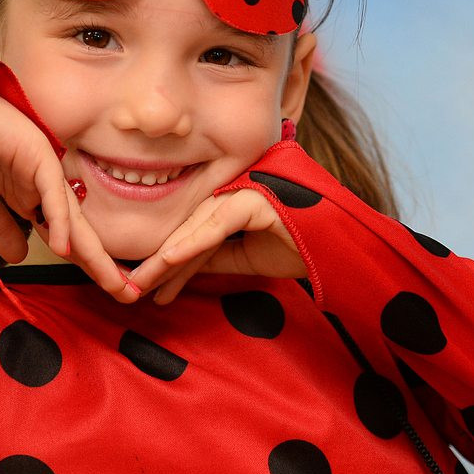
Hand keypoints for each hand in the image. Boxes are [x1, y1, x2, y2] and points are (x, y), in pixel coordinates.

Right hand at [0, 88, 136, 301]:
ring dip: (95, 254)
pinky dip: (58, 221)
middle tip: (130, 294)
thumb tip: (18, 258)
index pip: (69, 238)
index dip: (88, 264)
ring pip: (75, 220)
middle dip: (105, 267)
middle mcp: (49, 188)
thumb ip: (2, 229)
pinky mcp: (39, 157)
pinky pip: (52, 193)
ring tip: (115, 282)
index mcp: (36, 198)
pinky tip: (63, 248)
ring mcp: (47, 172)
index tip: (108, 289)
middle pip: (82, 234)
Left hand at [128, 189, 305, 303]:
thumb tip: (178, 265)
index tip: (147, 284)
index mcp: (233, 197)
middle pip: (189, 226)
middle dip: (160, 260)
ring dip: (168, 256)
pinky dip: (192, 242)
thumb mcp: (247, 257)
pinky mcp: (254, 198)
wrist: (340, 251)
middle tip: (133, 286)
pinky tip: (168, 259)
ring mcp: (244, 188)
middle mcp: (235, 187)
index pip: (193, 229)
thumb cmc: (300, 247)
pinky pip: (217, 224)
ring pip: (197, 226)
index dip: (169, 259)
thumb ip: (215, 256)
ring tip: (144, 281)